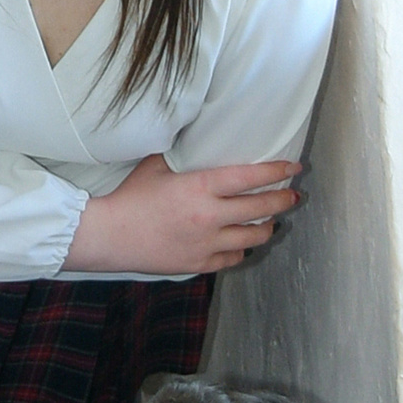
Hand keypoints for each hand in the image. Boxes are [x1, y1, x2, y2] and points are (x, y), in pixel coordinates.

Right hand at [66, 151, 302, 274]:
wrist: (109, 236)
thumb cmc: (129, 197)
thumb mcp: (155, 166)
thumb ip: (181, 156)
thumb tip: (195, 139)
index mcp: (200, 188)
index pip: (250, 177)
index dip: (276, 172)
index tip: (293, 167)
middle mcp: (209, 216)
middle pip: (261, 209)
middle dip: (283, 201)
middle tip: (293, 196)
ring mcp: (207, 244)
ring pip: (253, 237)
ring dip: (267, 227)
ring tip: (270, 222)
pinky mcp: (199, 264)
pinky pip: (233, 258)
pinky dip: (241, 250)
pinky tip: (241, 244)